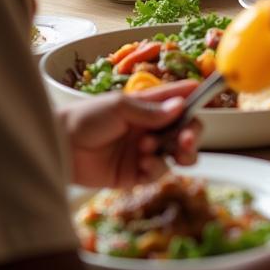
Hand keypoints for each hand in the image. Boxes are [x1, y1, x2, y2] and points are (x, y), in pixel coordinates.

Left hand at [59, 80, 200, 187]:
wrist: (58, 148)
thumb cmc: (85, 118)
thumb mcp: (120, 107)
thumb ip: (151, 110)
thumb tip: (180, 107)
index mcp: (150, 105)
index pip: (181, 99)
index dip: (197, 97)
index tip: (210, 96)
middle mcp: (152, 127)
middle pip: (187, 129)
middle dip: (192, 133)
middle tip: (184, 139)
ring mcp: (146, 151)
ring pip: (178, 153)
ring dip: (176, 152)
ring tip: (163, 151)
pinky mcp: (136, 174)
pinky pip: (159, 173)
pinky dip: (156, 168)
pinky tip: (142, 163)